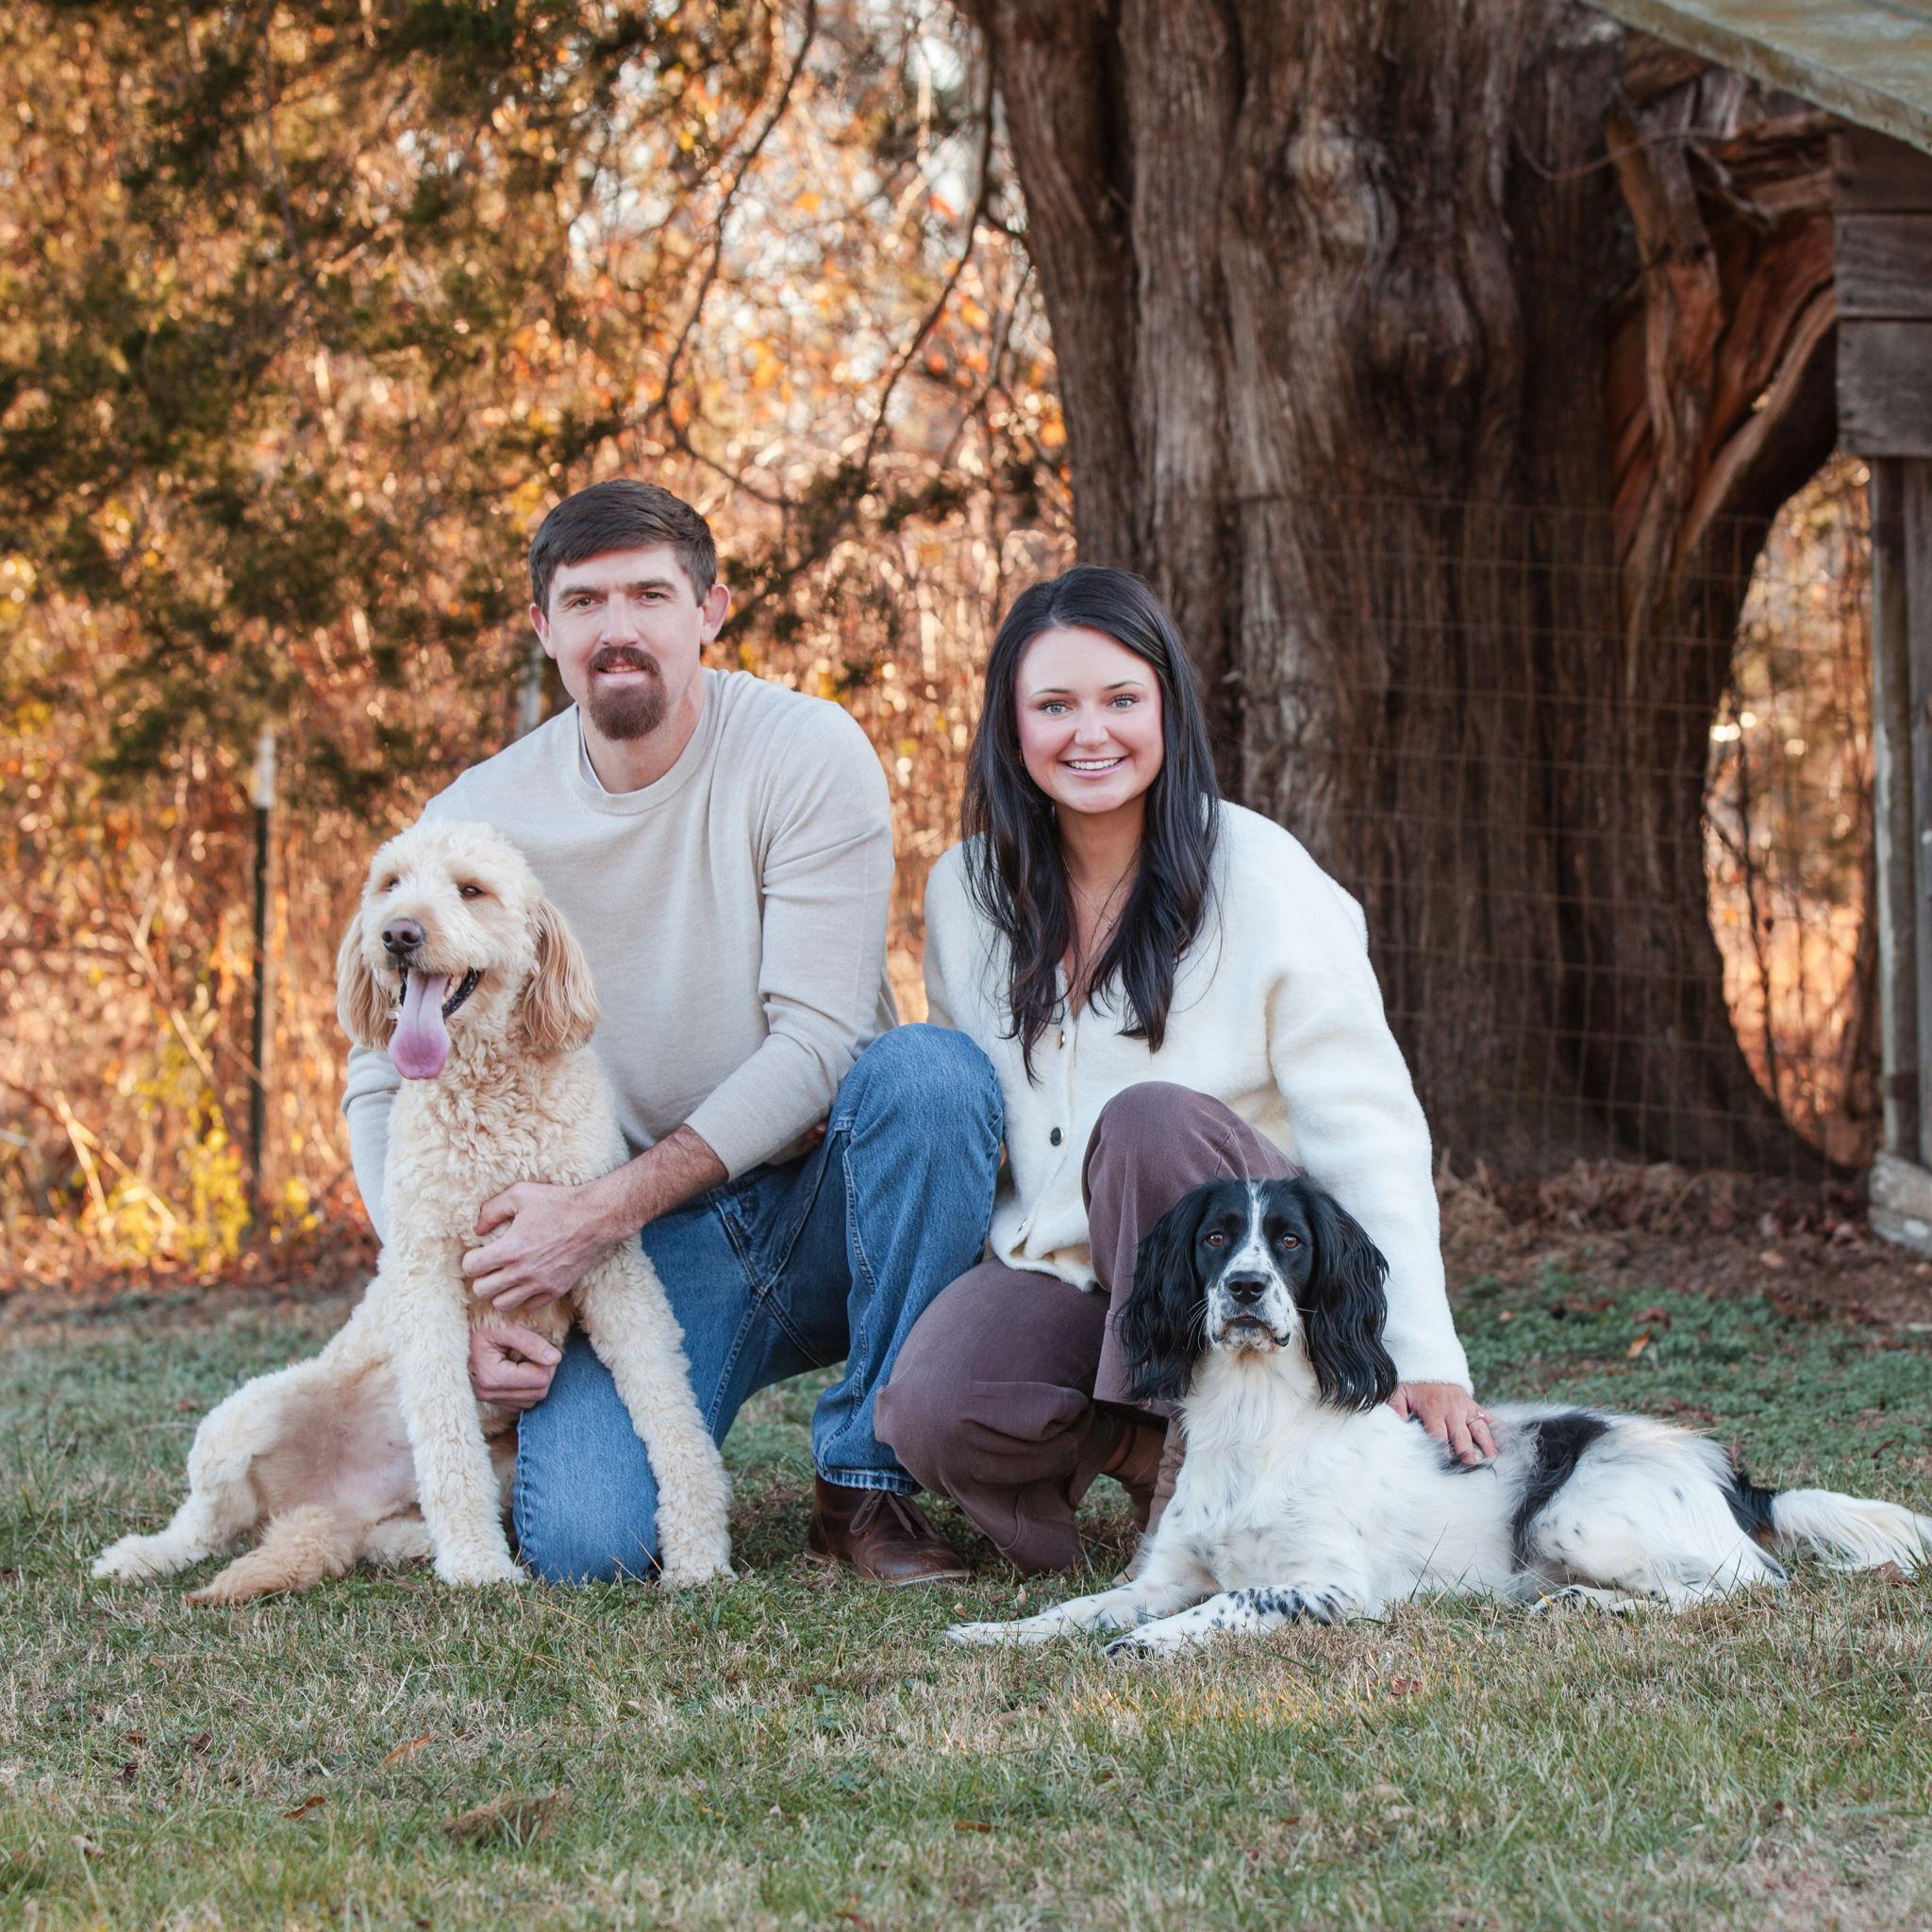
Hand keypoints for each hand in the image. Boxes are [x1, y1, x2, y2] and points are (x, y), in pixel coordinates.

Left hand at [461, 1178, 613, 1313]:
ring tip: (506, 1276)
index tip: (480, 1252)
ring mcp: (541, 1284)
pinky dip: (522, 1297)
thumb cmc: (560, 1202)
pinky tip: (526, 1281)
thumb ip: (491, 1210)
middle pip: (481, 1291)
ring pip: (502, 1304)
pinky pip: (528, 1306)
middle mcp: (523, 1272)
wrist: (598, 1217)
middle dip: (481, 1277)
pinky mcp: (556, 1290)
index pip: (471, 1267)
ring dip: (499, 1291)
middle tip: (491, 1265)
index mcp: (511, 1248)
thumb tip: (477, 1229)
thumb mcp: (521, 1194)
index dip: (471, 1259)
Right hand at [469, 1325, 561, 1410]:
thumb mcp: (506, 1327)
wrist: (454, 1333)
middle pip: (538, 1393)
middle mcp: (487, 1392)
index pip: (540, 1380)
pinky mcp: (489, 1399)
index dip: (549, 1363)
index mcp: (492, 1376)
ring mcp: (487, 1398)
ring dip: (536, 1381)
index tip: (544, 1346)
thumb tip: (556, 1359)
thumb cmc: (481, 1326)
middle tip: (539, 1352)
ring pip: (530, 1400)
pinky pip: (519, 1402)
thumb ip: (532, 1343)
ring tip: (527, 1359)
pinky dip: (525, 1387)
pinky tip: (518, 1368)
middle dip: (545, 1372)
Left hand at [1389, 1382, 1497, 1465]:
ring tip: (1493, 1459)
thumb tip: (1396, 1429)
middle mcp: (1452, 1409)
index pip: (1439, 1435)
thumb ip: (1395, 1412)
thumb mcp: (1397, 1394)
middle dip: (1467, 1452)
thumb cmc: (1412, 1385)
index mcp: (1433, 1409)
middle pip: (1461, 1436)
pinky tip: (1507, 1438)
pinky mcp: (1474, 1404)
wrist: (1428, 1363)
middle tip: (1472, 1466)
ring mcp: (1466, 1407)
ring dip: (1486, 1444)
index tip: (1446, 1465)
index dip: (1443, 1451)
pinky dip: (1498, 1426)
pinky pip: (1488, 1416)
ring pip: (1479, 1428)